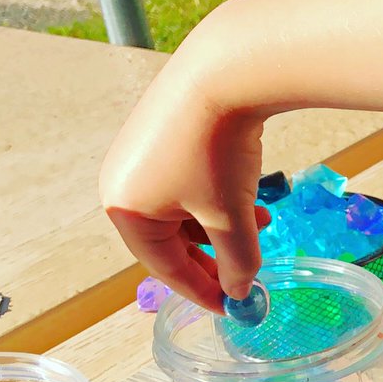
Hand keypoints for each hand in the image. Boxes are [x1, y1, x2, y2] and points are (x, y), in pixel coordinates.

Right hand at [99, 46, 269, 312]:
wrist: (226, 71)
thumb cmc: (218, 154)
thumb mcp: (231, 220)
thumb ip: (237, 262)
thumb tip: (240, 292)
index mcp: (124, 211)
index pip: (164, 268)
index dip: (202, 292)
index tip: (232, 309)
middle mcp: (122, 182)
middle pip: (170, 240)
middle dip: (214, 258)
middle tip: (246, 276)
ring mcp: (139, 153)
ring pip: (184, 210)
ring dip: (222, 227)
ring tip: (260, 230)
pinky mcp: (160, 130)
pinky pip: (188, 181)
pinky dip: (217, 198)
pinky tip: (252, 201)